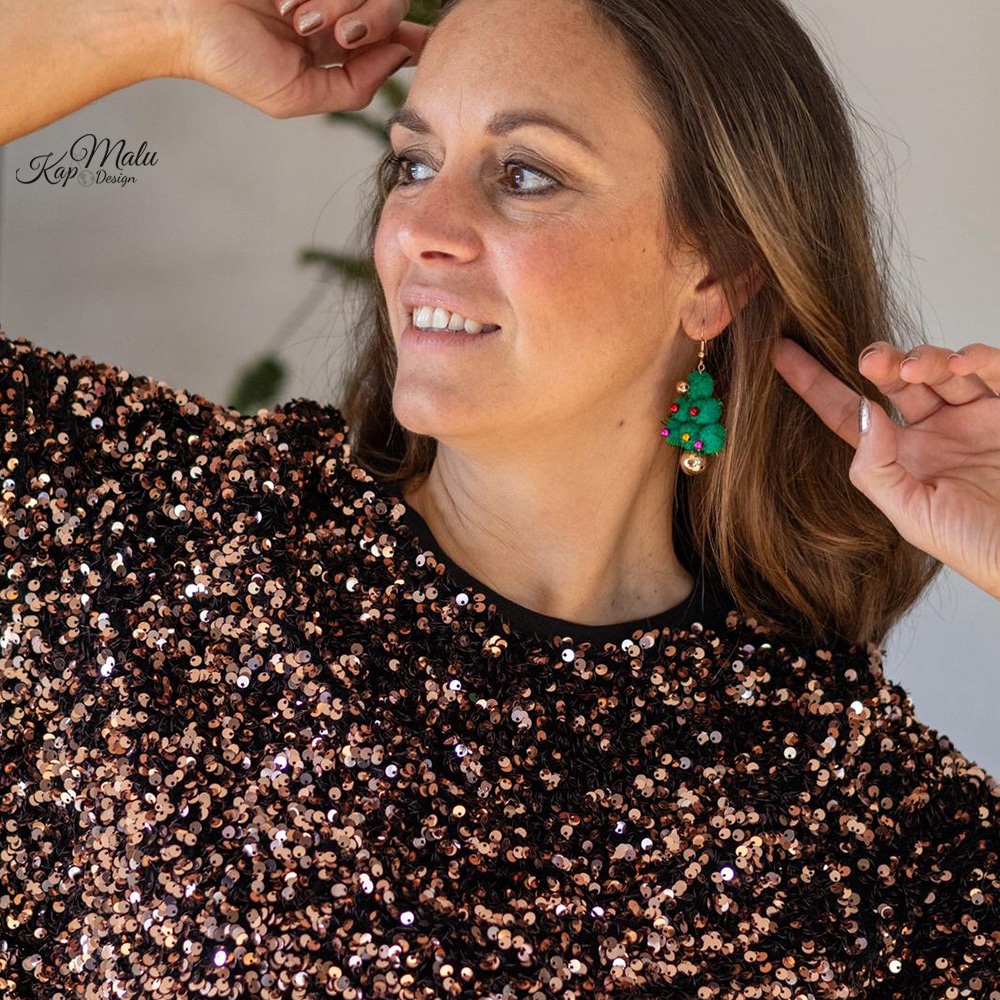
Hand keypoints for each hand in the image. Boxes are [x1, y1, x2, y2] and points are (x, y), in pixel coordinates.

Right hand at [175, 0, 430, 117]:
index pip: (392, 38)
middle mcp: (332, 7)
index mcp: (335, 46)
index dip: (413, 38)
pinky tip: (288, 3)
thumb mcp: (296, 95)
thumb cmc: (228, 59)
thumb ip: (352, 87)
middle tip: (337, 31)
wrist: (180, 17)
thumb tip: (398, 58)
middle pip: (390, 5)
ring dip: (342, 2)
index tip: (424, 43)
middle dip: (372, 18)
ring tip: (298, 17)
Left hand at [772, 338, 999, 599]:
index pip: (846, 413)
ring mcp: (972, 417)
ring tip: (916, 370)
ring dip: (924, 359)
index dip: (814, 383)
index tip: (779, 353)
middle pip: (894, 381)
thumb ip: (878, 470)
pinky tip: (962, 363)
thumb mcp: (912, 516)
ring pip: (938, 368)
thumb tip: (863, 415)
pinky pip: (993, 372)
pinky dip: (978, 359)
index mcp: (899, 457)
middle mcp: (932, 432)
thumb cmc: (977, 547)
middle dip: (880, 363)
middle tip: (871, 361)